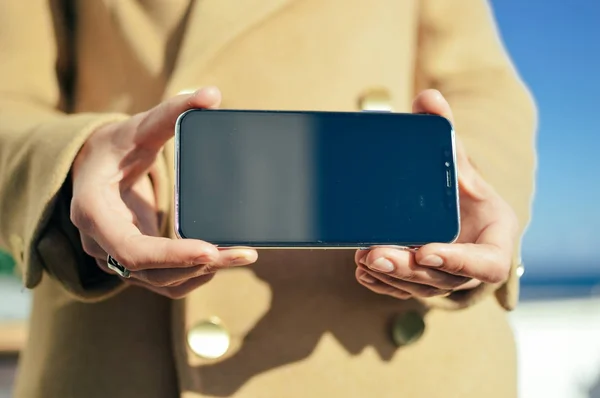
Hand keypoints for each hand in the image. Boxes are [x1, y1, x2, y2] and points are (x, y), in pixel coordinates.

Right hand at [70, 87, 257, 298]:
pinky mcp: (131, 264)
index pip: (131, 249)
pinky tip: (219, 262)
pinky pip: (162, 282)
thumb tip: (211, 95)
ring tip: (241, 255)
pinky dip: (192, 276)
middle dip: (199, 265)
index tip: (210, 249)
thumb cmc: (116, 146)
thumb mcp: (139, 127)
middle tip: (244, 253)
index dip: (170, 255)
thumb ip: (173, 112)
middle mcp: (99, 242)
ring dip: (202, 273)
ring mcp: (114, 258)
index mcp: (93, 210)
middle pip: (152, 270)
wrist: (94, 168)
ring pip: (160, 281)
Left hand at [355, 89, 517, 299]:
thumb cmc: (463, 187)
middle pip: (444, 279)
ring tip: (364, 259)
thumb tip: (427, 97)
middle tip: (377, 255)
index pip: (488, 264)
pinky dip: (383, 284)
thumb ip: (446, 134)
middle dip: (409, 269)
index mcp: (496, 239)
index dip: (460, 262)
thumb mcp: (459, 160)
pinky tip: (363, 272)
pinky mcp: (425, 282)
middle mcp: (473, 266)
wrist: (457, 209)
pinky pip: (405, 291)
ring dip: (392, 278)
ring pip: (421, 288)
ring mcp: (448, 278)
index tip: (427, 249)